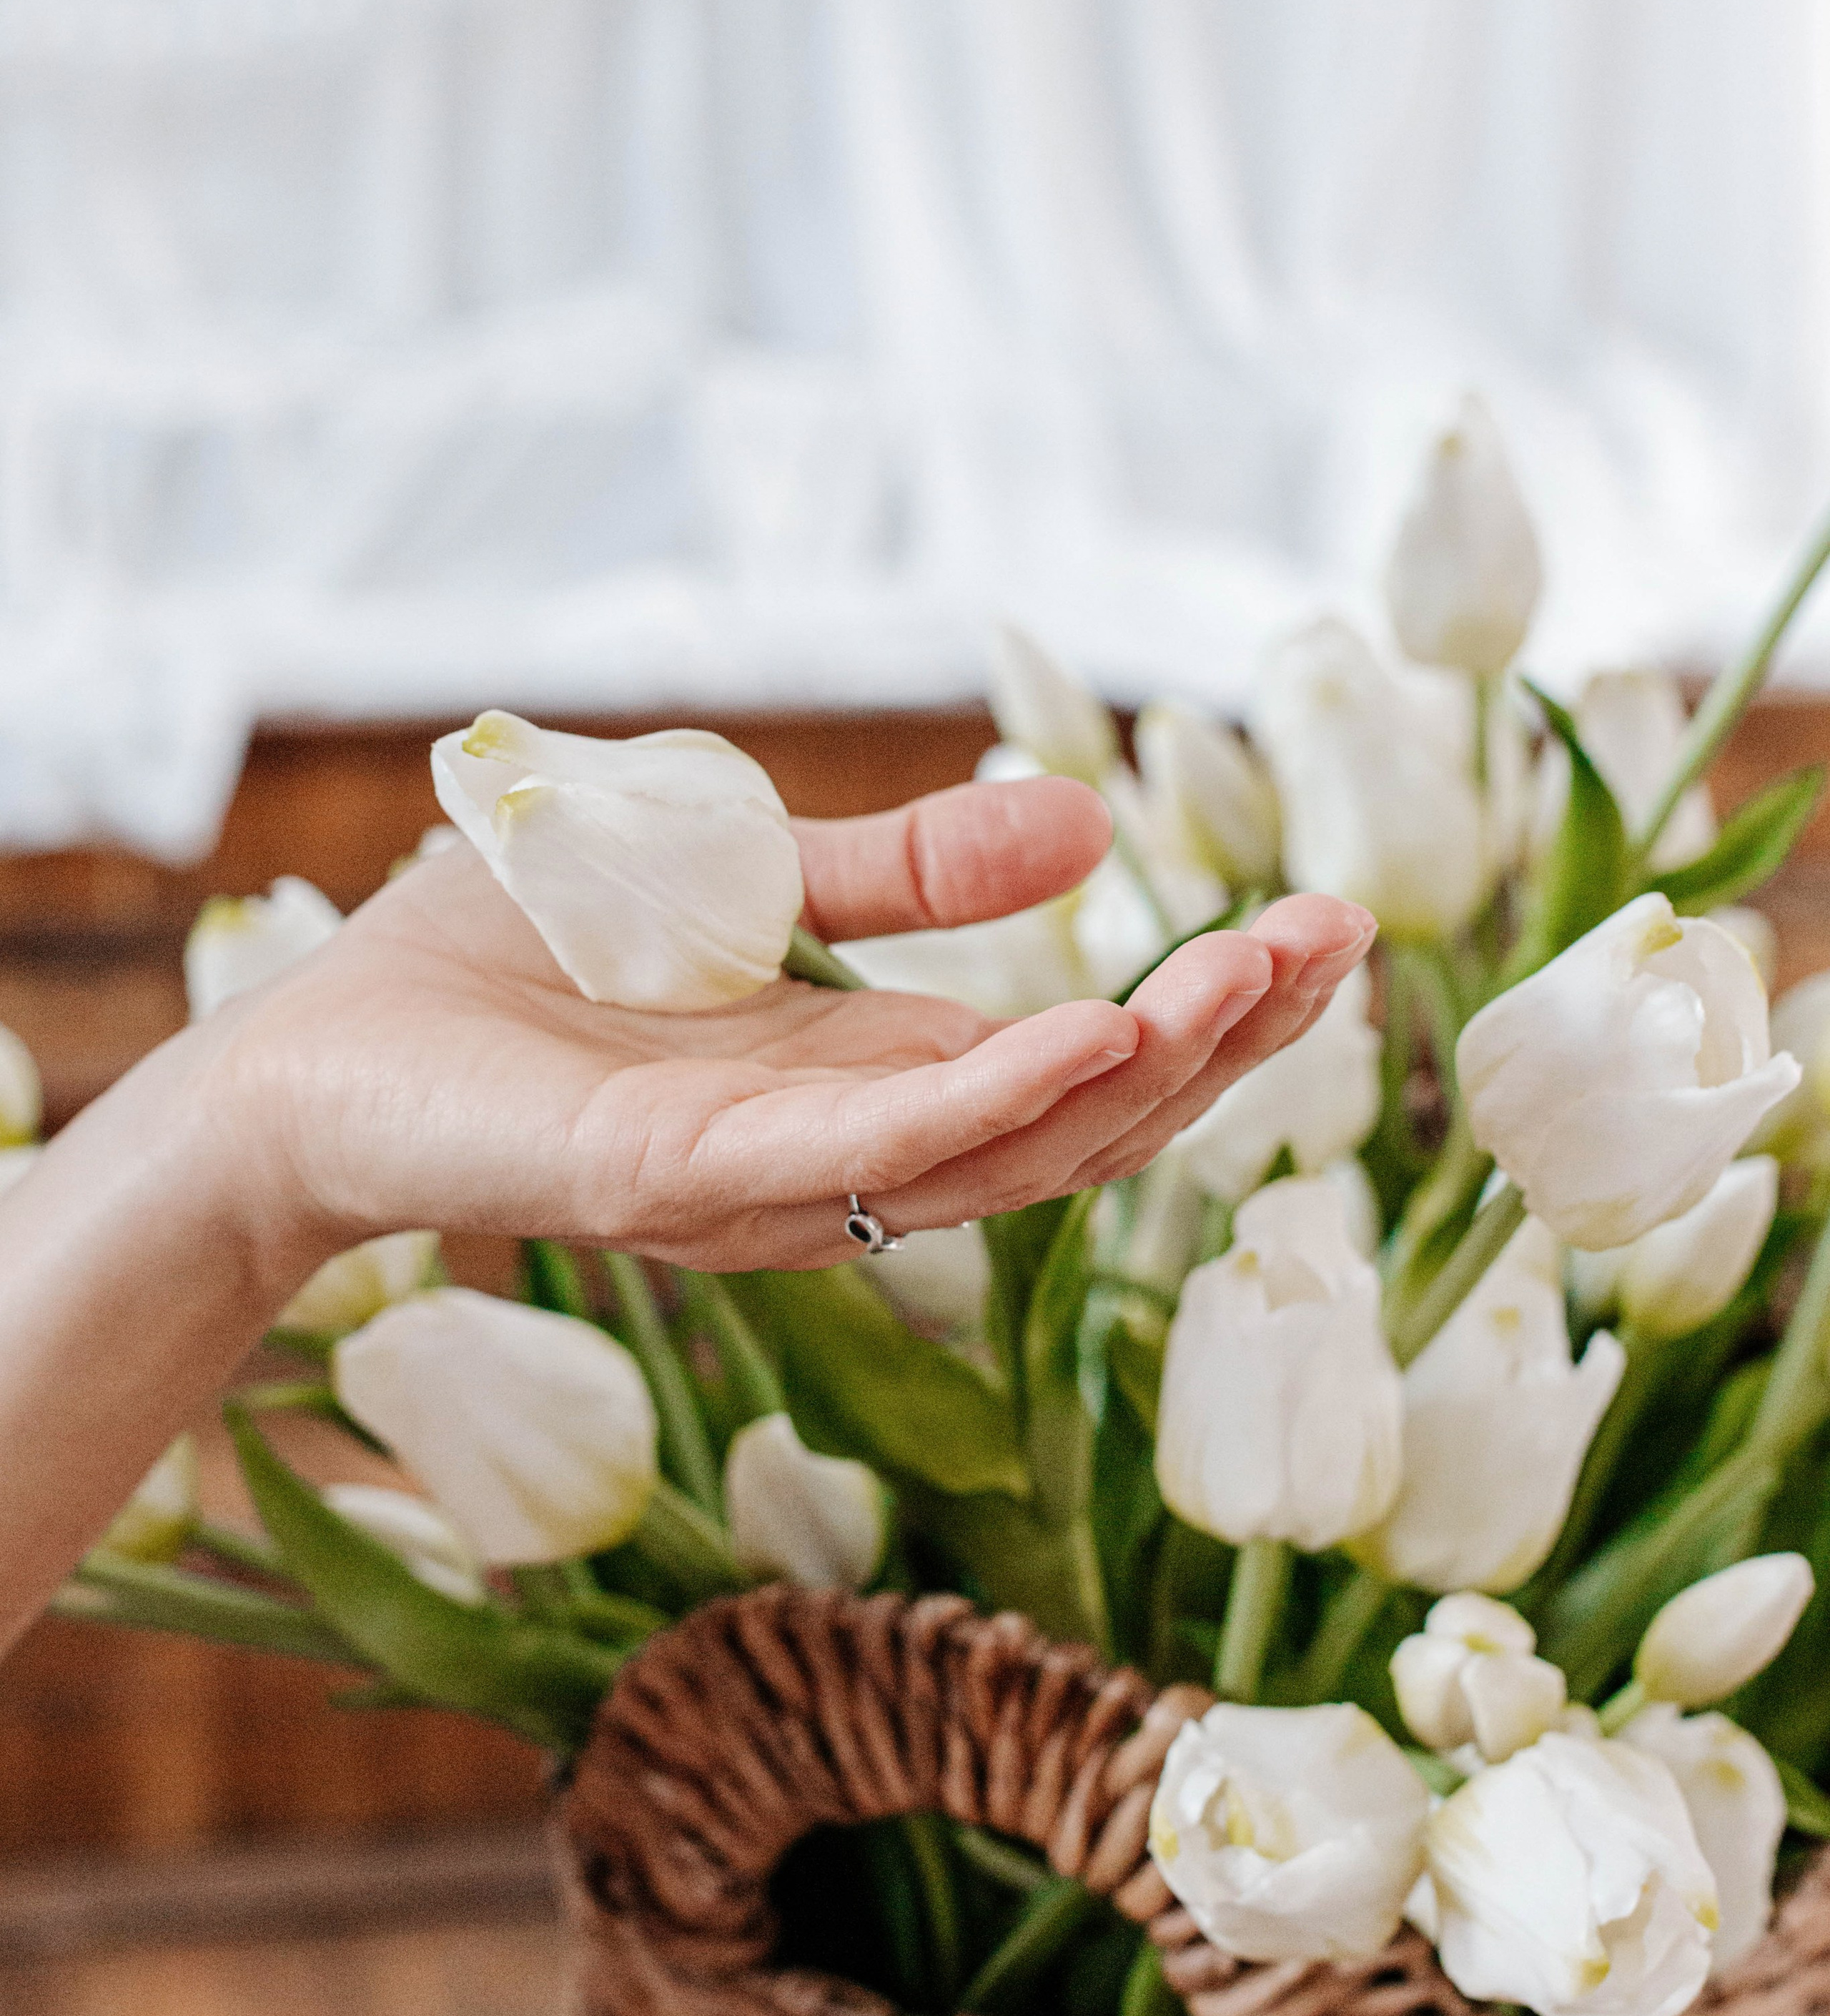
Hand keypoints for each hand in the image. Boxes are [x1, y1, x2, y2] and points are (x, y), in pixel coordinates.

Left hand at [218, 776, 1374, 1274]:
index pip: (1077, 1073)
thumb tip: (1083, 825)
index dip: (1208, 1013)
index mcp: (867, 1085)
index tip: (1328, 927)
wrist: (313, 1046)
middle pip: (1074, 1128)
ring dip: (1136, 1077)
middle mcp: (843, 1161)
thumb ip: (898, 868)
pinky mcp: (669, 1188)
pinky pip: (857, 1158)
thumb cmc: (513, 966)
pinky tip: (1087, 1035)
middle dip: (1213, 1045)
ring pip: (995, 1156)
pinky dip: (981, 1102)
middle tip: (1334, 943)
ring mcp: (766, 1190)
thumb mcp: (746, 875)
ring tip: (1255, 979)